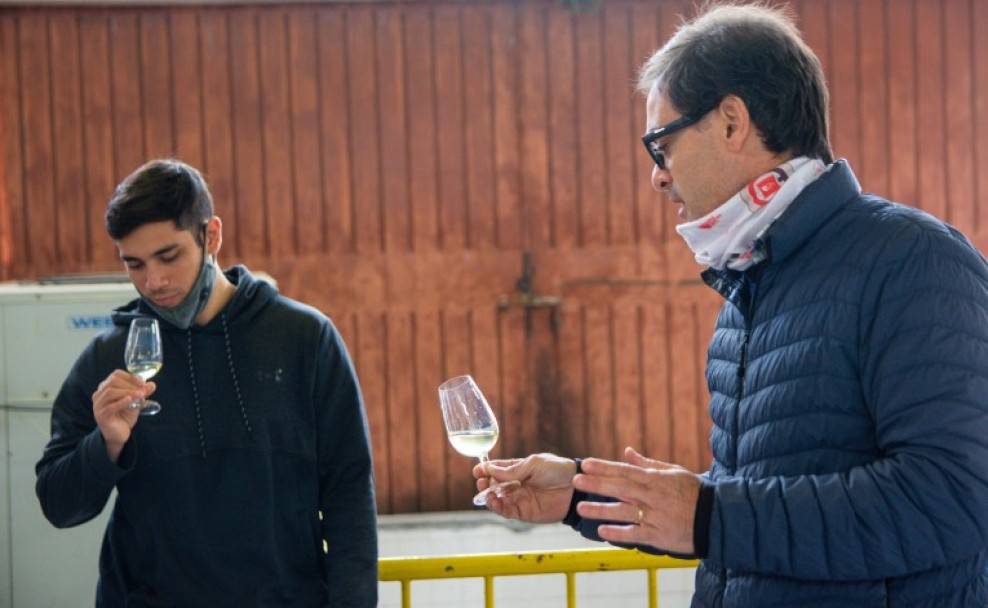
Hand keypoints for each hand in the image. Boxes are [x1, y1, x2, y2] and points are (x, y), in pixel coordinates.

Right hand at [92, 369, 155, 461]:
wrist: (119, 434)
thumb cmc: (125, 416)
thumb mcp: (136, 402)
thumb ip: (142, 393)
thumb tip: (152, 385)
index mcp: (106, 388)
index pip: (116, 375)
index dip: (130, 377)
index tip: (143, 383)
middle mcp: (99, 394)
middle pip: (112, 382)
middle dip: (130, 384)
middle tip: (143, 390)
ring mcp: (98, 405)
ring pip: (110, 392)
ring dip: (127, 392)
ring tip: (140, 395)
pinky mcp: (100, 416)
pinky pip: (110, 407)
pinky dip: (121, 402)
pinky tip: (130, 401)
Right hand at [473, 453, 576, 522]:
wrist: (575, 488)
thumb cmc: (557, 471)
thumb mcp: (533, 464)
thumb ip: (512, 470)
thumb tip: (491, 470)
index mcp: (520, 469)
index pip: (499, 469)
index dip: (486, 469)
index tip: (477, 470)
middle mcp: (518, 484)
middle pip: (495, 485)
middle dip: (485, 483)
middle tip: (481, 481)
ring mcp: (520, 499)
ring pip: (499, 499)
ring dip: (489, 496)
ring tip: (487, 491)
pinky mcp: (524, 512)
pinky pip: (506, 511)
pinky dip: (497, 507)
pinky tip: (493, 500)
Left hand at [574, 447, 699, 554]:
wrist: (717, 518)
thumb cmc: (694, 492)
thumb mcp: (673, 472)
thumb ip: (648, 464)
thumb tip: (626, 452)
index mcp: (656, 480)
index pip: (626, 471)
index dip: (605, 468)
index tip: (586, 464)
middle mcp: (654, 497)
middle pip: (621, 489)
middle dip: (598, 484)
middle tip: (576, 481)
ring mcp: (656, 517)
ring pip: (624, 512)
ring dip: (601, 509)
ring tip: (580, 507)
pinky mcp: (659, 536)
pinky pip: (636, 534)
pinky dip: (619, 533)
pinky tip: (602, 531)